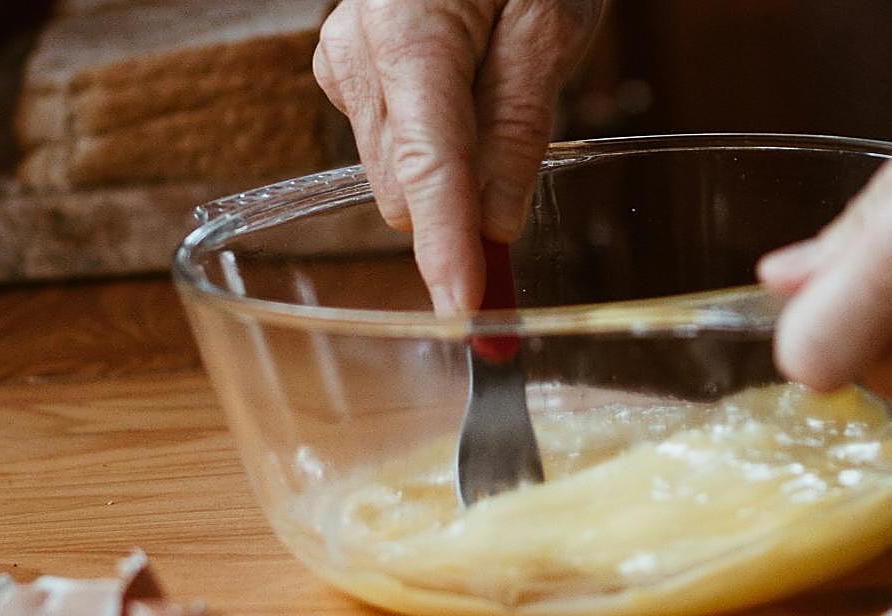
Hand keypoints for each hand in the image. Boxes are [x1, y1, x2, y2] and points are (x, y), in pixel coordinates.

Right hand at [313, 0, 601, 312]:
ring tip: (494, 93)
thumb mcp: (548, 21)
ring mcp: (343, 62)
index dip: (447, 248)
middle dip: (461, 207)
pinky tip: (462, 96)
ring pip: (398, 174)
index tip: (465, 310)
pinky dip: (436, 148)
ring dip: (452, 174)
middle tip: (520, 172)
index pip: (427, 170)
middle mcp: (355, 54)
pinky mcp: (349, 72)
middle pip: (407, 188)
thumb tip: (495, 224)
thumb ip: (517, 125)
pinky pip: (392, 146)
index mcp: (406, 32)